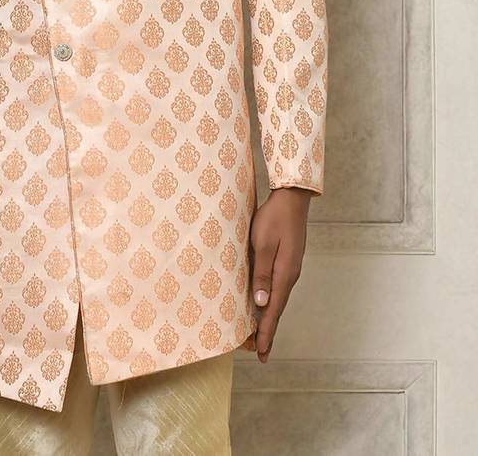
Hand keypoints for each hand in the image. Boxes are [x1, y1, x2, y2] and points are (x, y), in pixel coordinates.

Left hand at [249, 187, 311, 362]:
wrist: (292, 198)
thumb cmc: (274, 217)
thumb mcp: (263, 243)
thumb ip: (262, 272)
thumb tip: (260, 302)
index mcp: (284, 274)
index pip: (273, 310)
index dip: (266, 332)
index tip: (261, 353)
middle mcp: (289, 275)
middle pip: (277, 309)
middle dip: (268, 331)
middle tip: (260, 353)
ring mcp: (289, 268)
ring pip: (277, 299)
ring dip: (268, 317)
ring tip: (260, 335)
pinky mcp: (287, 261)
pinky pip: (277, 287)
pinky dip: (270, 301)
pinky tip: (263, 304)